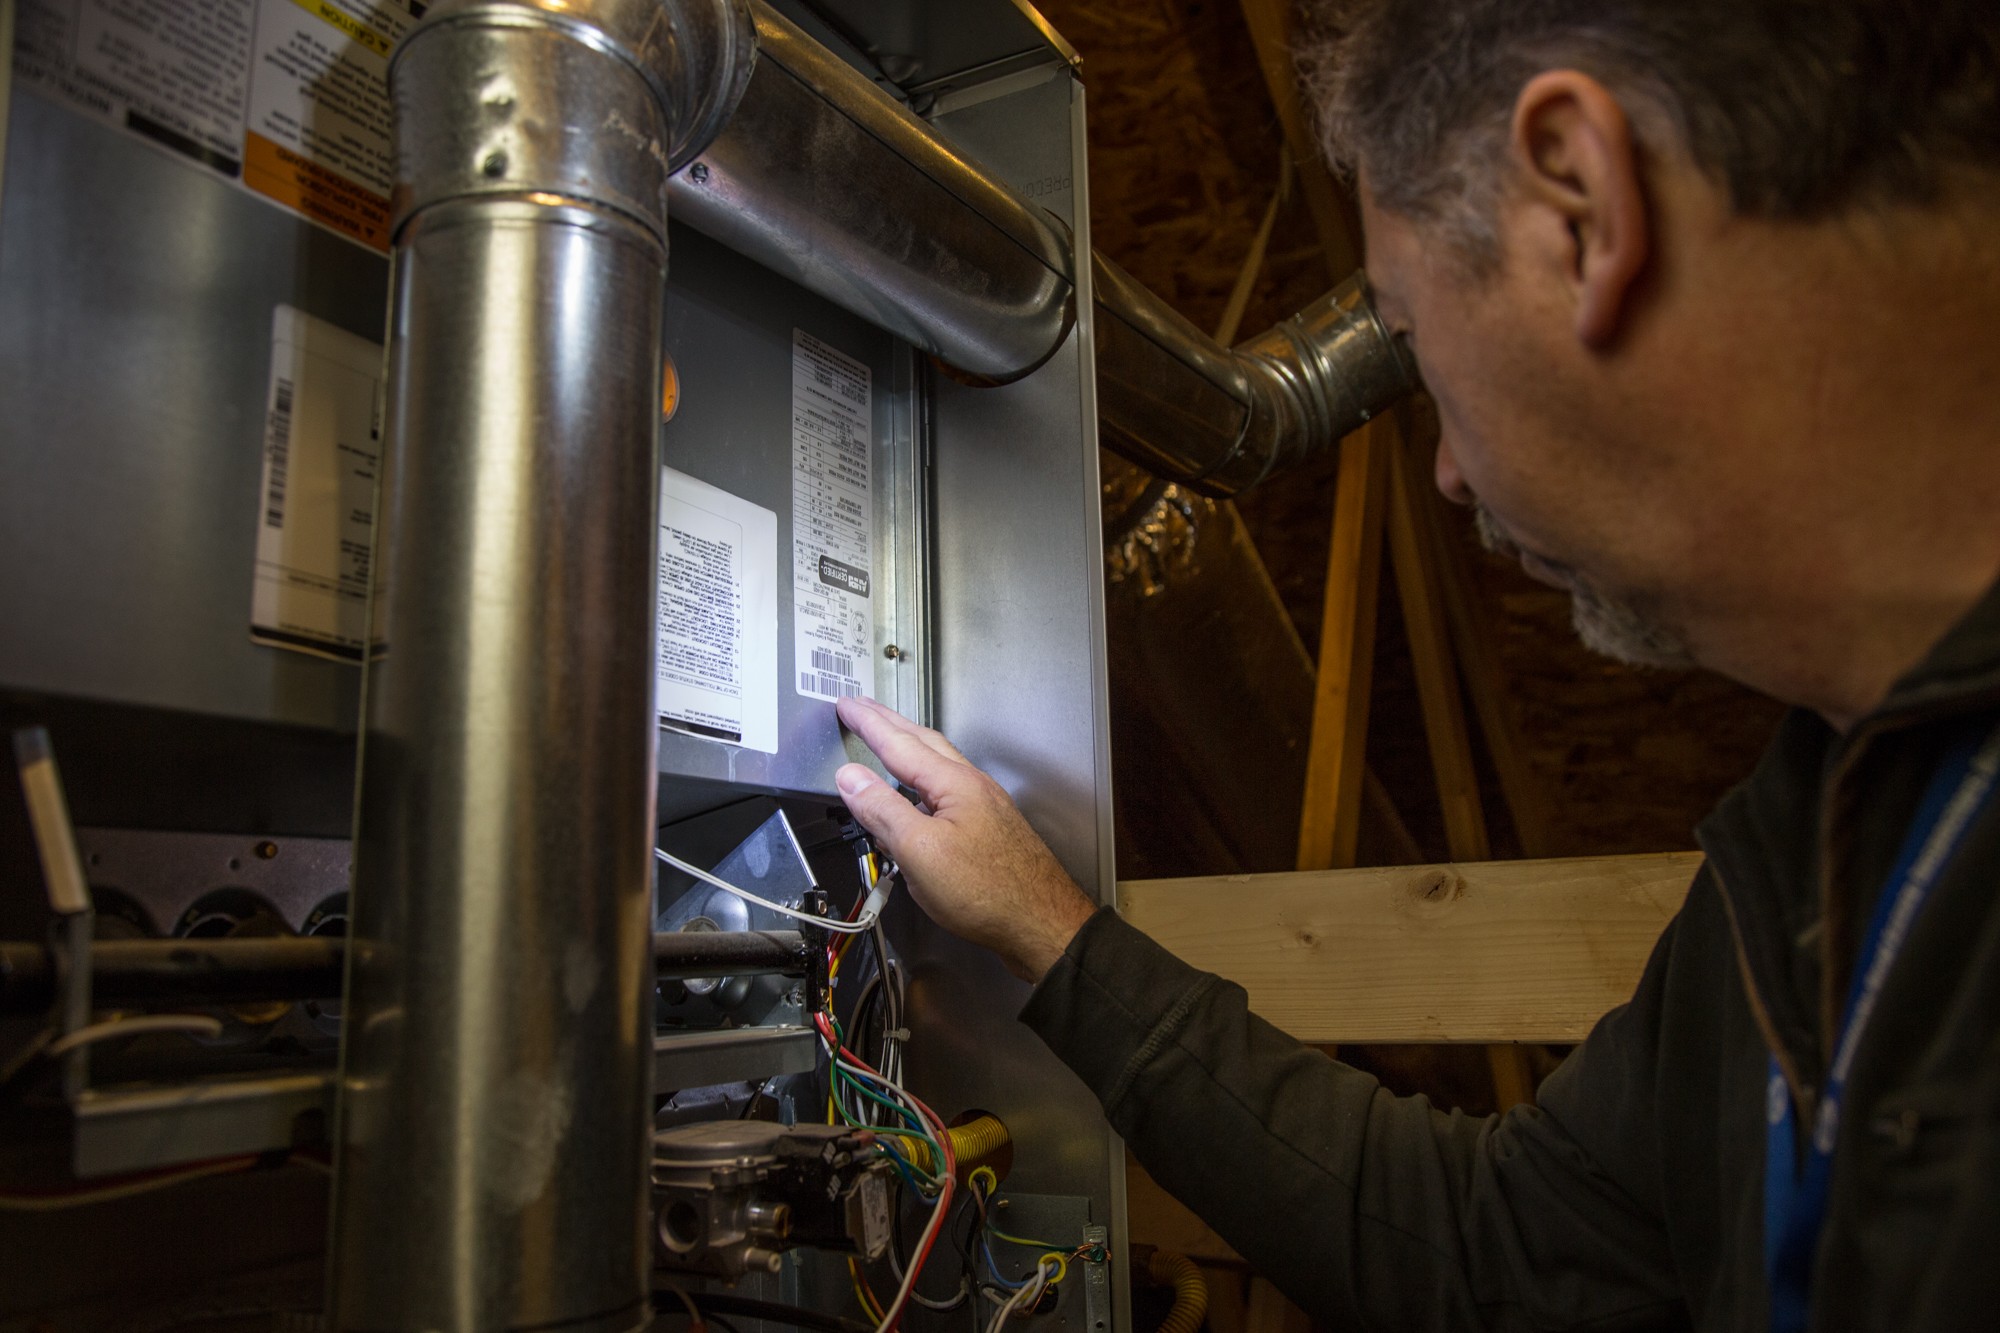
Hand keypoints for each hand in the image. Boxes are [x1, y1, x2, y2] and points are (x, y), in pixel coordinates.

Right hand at [833, 696, 1099, 981]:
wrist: (1041, 924)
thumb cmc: (986, 892)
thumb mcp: (920, 851)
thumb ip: (883, 811)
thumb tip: (850, 776)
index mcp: (954, 783)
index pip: (899, 744)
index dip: (869, 723)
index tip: (847, 704)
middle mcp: (972, 786)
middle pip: (923, 743)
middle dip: (890, 723)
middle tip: (863, 708)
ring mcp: (984, 806)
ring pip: (938, 766)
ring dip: (908, 748)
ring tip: (885, 741)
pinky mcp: (988, 830)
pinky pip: (946, 791)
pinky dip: (922, 782)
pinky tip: (915, 799)